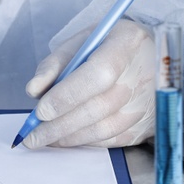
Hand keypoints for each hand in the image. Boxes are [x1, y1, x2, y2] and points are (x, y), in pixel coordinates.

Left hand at [23, 20, 155, 148]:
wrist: (152, 57)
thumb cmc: (109, 47)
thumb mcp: (82, 42)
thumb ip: (55, 64)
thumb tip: (34, 91)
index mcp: (126, 43)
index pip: (98, 74)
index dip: (67, 95)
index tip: (40, 111)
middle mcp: (144, 73)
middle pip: (99, 107)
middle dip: (59, 125)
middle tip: (32, 135)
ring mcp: (149, 101)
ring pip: (104, 128)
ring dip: (69, 137)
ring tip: (44, 139)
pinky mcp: (149, 123)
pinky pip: (113, 139)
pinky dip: (86, 141)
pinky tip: (68, 138)